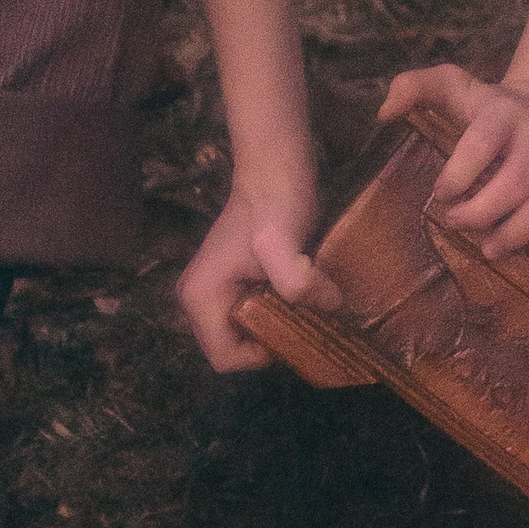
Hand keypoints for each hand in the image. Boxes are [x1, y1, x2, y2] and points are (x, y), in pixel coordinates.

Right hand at [177, 152, 338, 373]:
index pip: (225, 359)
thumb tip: (331, 307)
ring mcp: (213, 291)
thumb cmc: (275, 203)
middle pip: (234, 349)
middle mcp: (197, 299)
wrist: (276, 168)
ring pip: (245, 334)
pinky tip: (300, 295)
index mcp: (199, 297)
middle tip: (303, 318)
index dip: (263, 353)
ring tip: (305, 306)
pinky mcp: (230, 283)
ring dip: (278, 327)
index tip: (293, 326)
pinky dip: (278, 313)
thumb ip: (297, 281)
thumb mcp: (283, 242)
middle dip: (271, 342)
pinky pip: (252, 316)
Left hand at [382, 63, 528, 261]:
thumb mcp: (452, 86)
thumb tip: (383, 112)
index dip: (460, 172)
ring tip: (490, 249)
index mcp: (503, 111)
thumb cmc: (490, 107)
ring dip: (517, 231)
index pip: (483, 141)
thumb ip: (412, 87)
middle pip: (517, 180)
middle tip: (458, 224)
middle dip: (484, 211)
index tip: (441, 193)